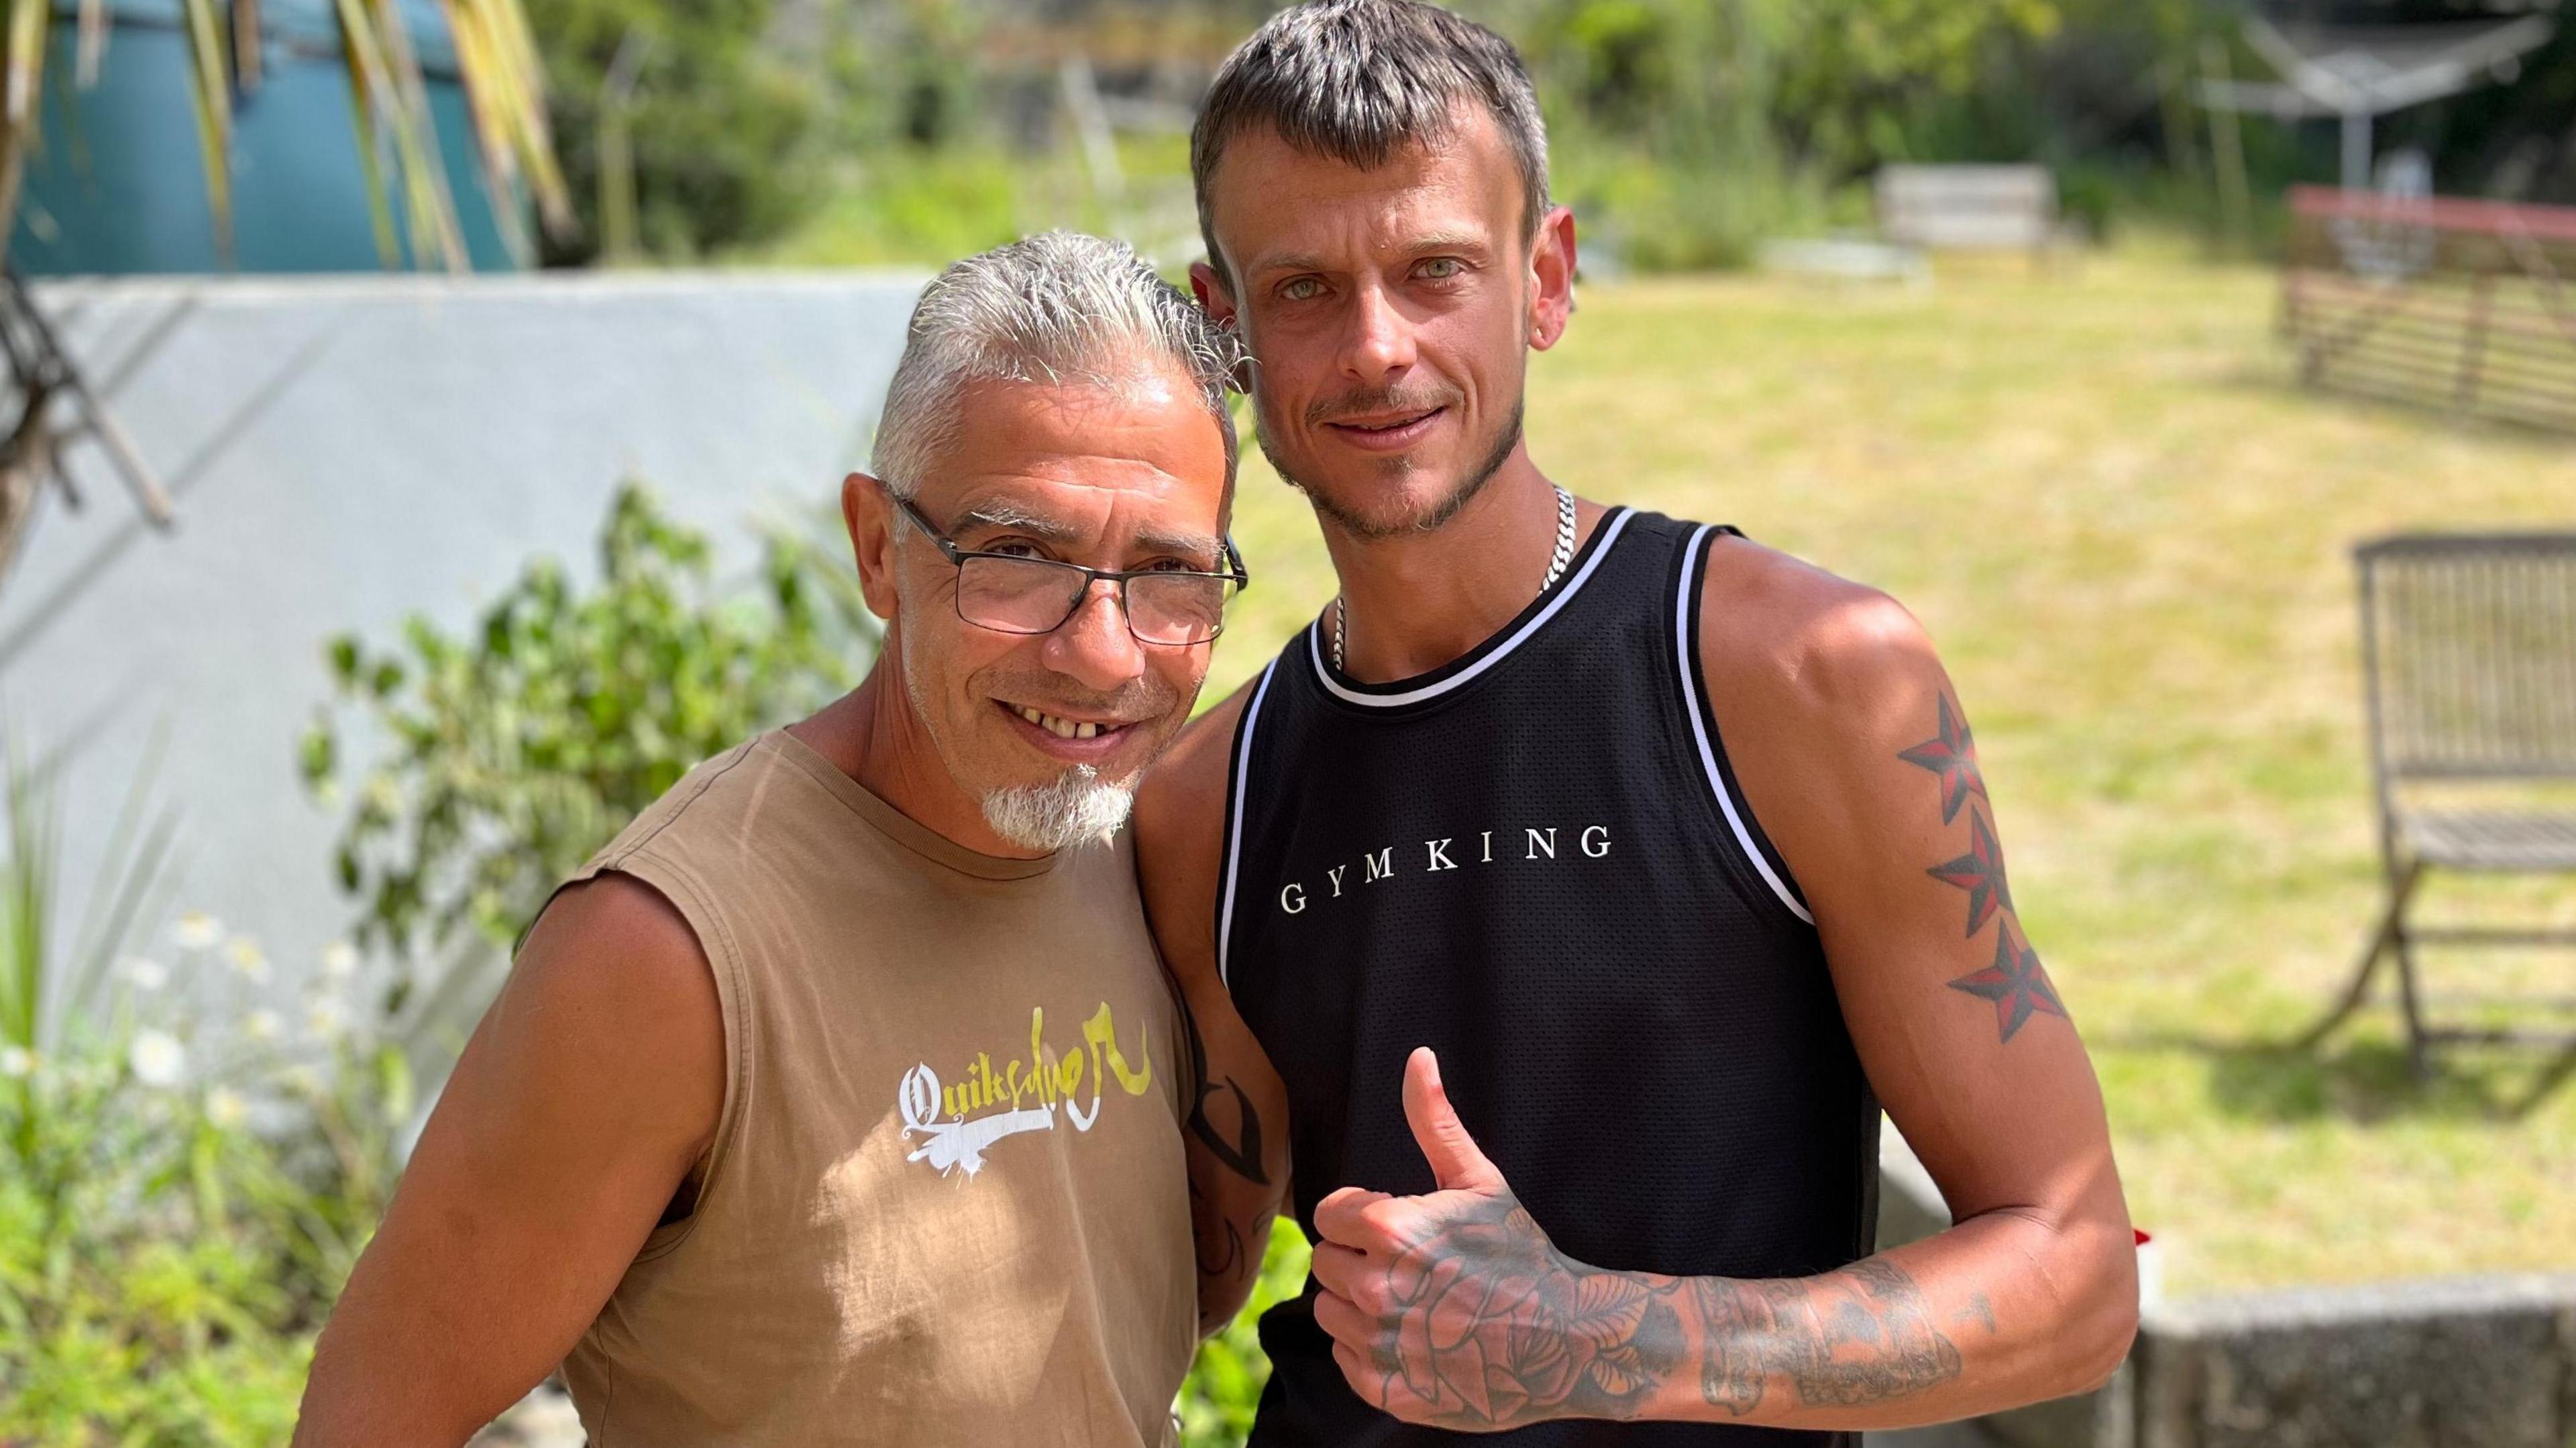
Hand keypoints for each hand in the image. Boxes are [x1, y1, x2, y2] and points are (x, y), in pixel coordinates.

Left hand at [1310, 1048, 1671, 1430]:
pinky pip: (1346, 1360)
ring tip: (1416, 1302)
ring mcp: (1380, 1343)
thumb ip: (1434, 1120)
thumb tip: (1418, 1057)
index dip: (1364, 1216)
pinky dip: (1371, 1351)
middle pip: (1326, 1261)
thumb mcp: (1478, 1180)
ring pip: (1330, 1312)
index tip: (1403, 1228)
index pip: (1330, 1214)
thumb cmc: (1520, 1253)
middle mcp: (1376, 1287)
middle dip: (1360, 1258)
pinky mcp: (1387, 1389)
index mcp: (1390, 1228)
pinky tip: (1416, 1339)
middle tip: (1414, 1267)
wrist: (1565, 1338)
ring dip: (1360, 1304)